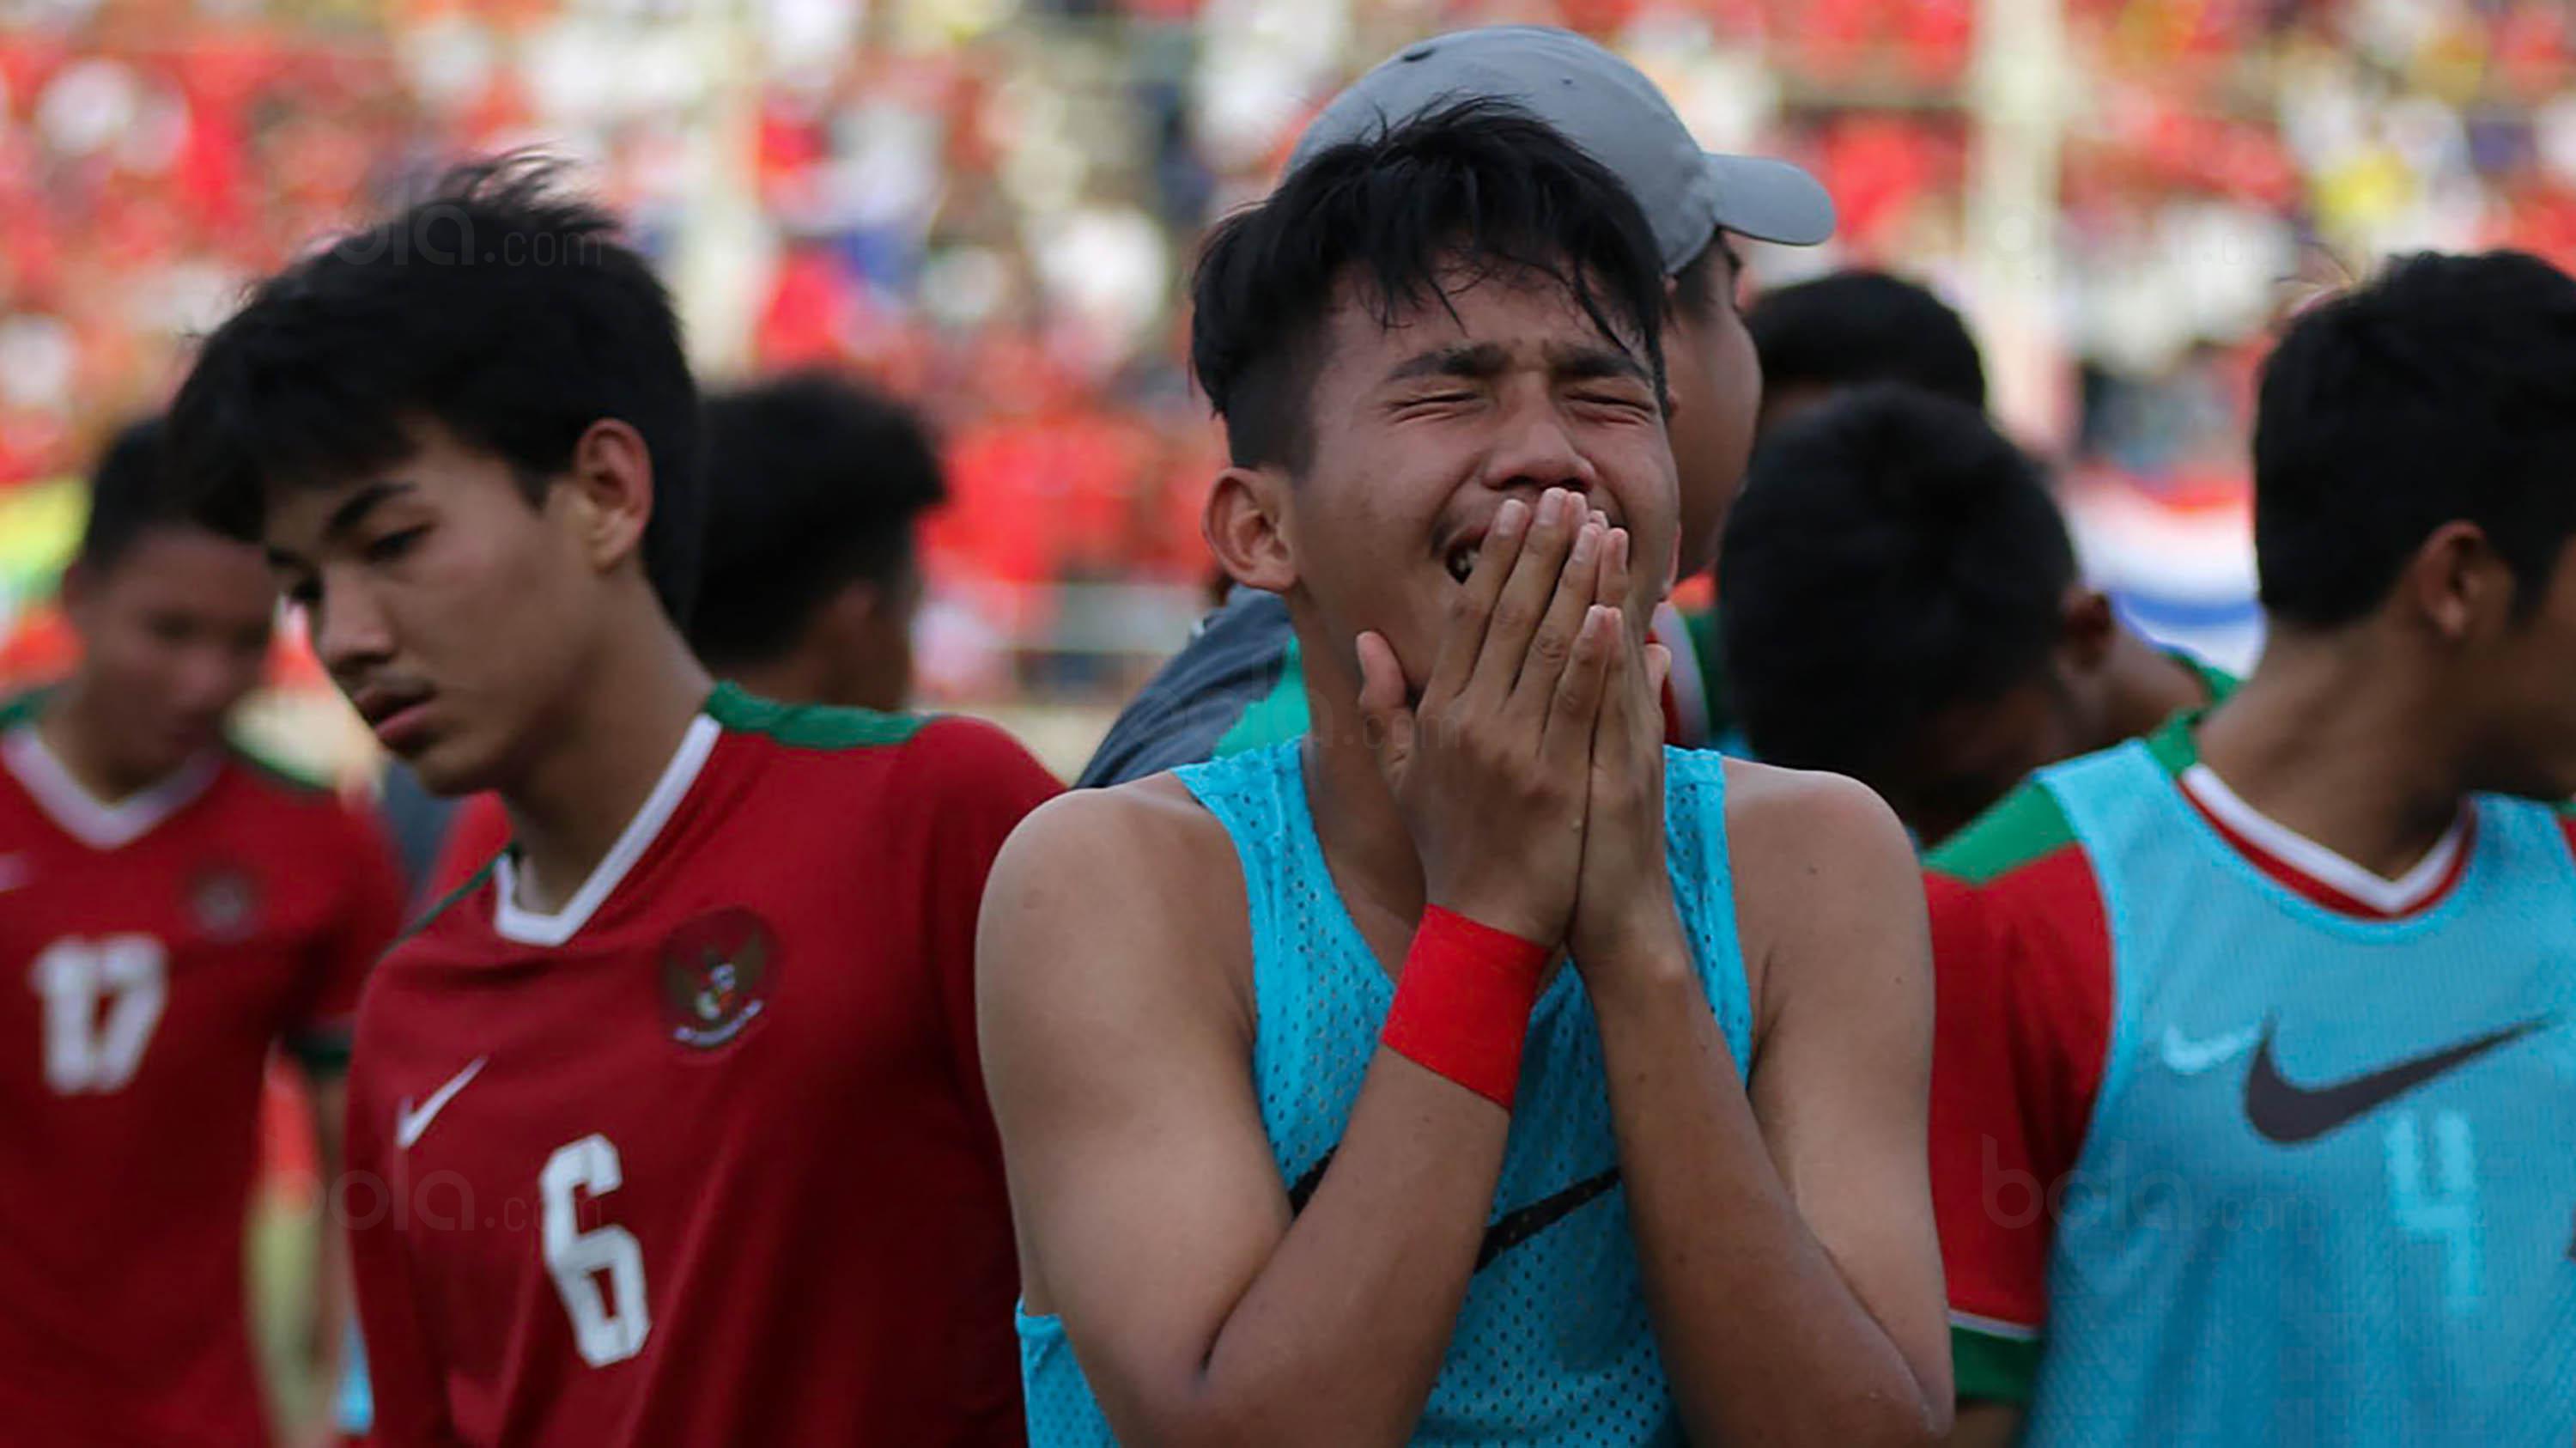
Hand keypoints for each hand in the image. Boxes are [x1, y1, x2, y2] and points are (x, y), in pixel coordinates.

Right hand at [1356, 487, 1619, 944]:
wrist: (1482, 925)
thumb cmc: (1448, 849)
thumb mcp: (1400, 776)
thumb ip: (1384, 705)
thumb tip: (1366, 641)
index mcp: (1437, 715)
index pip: (1467, 619)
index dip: (1494, 561)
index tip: (1514, 511)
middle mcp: (1469, 723)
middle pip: (1508, 617)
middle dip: (1539, 550)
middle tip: (1562, 493)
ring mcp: (1511, 749)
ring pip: (1548, 647)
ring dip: (1576, 582)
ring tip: (1598, 529)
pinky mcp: (1553, 778)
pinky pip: (1578, 702)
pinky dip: (1596, 654)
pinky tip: (1614, 609)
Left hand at [1568, 527, 1686, 977]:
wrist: (1617, 924)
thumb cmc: (1590, 853)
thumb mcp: (1592, 772)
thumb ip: (1606, 708)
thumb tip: (1641, 648)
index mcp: (1596, 720)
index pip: (1579, 633)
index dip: (1568, 573)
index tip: (1553, 515)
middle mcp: (1616, 726)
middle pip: (1597, 628)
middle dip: (1583, 561)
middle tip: (1575, 493)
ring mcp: (1623, 750)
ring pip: (1612, 659)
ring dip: (1606, 594)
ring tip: (1598, 531)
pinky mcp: (1623, 782)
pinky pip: (1614, 714)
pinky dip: (1609, 667)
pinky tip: (1603, 620)